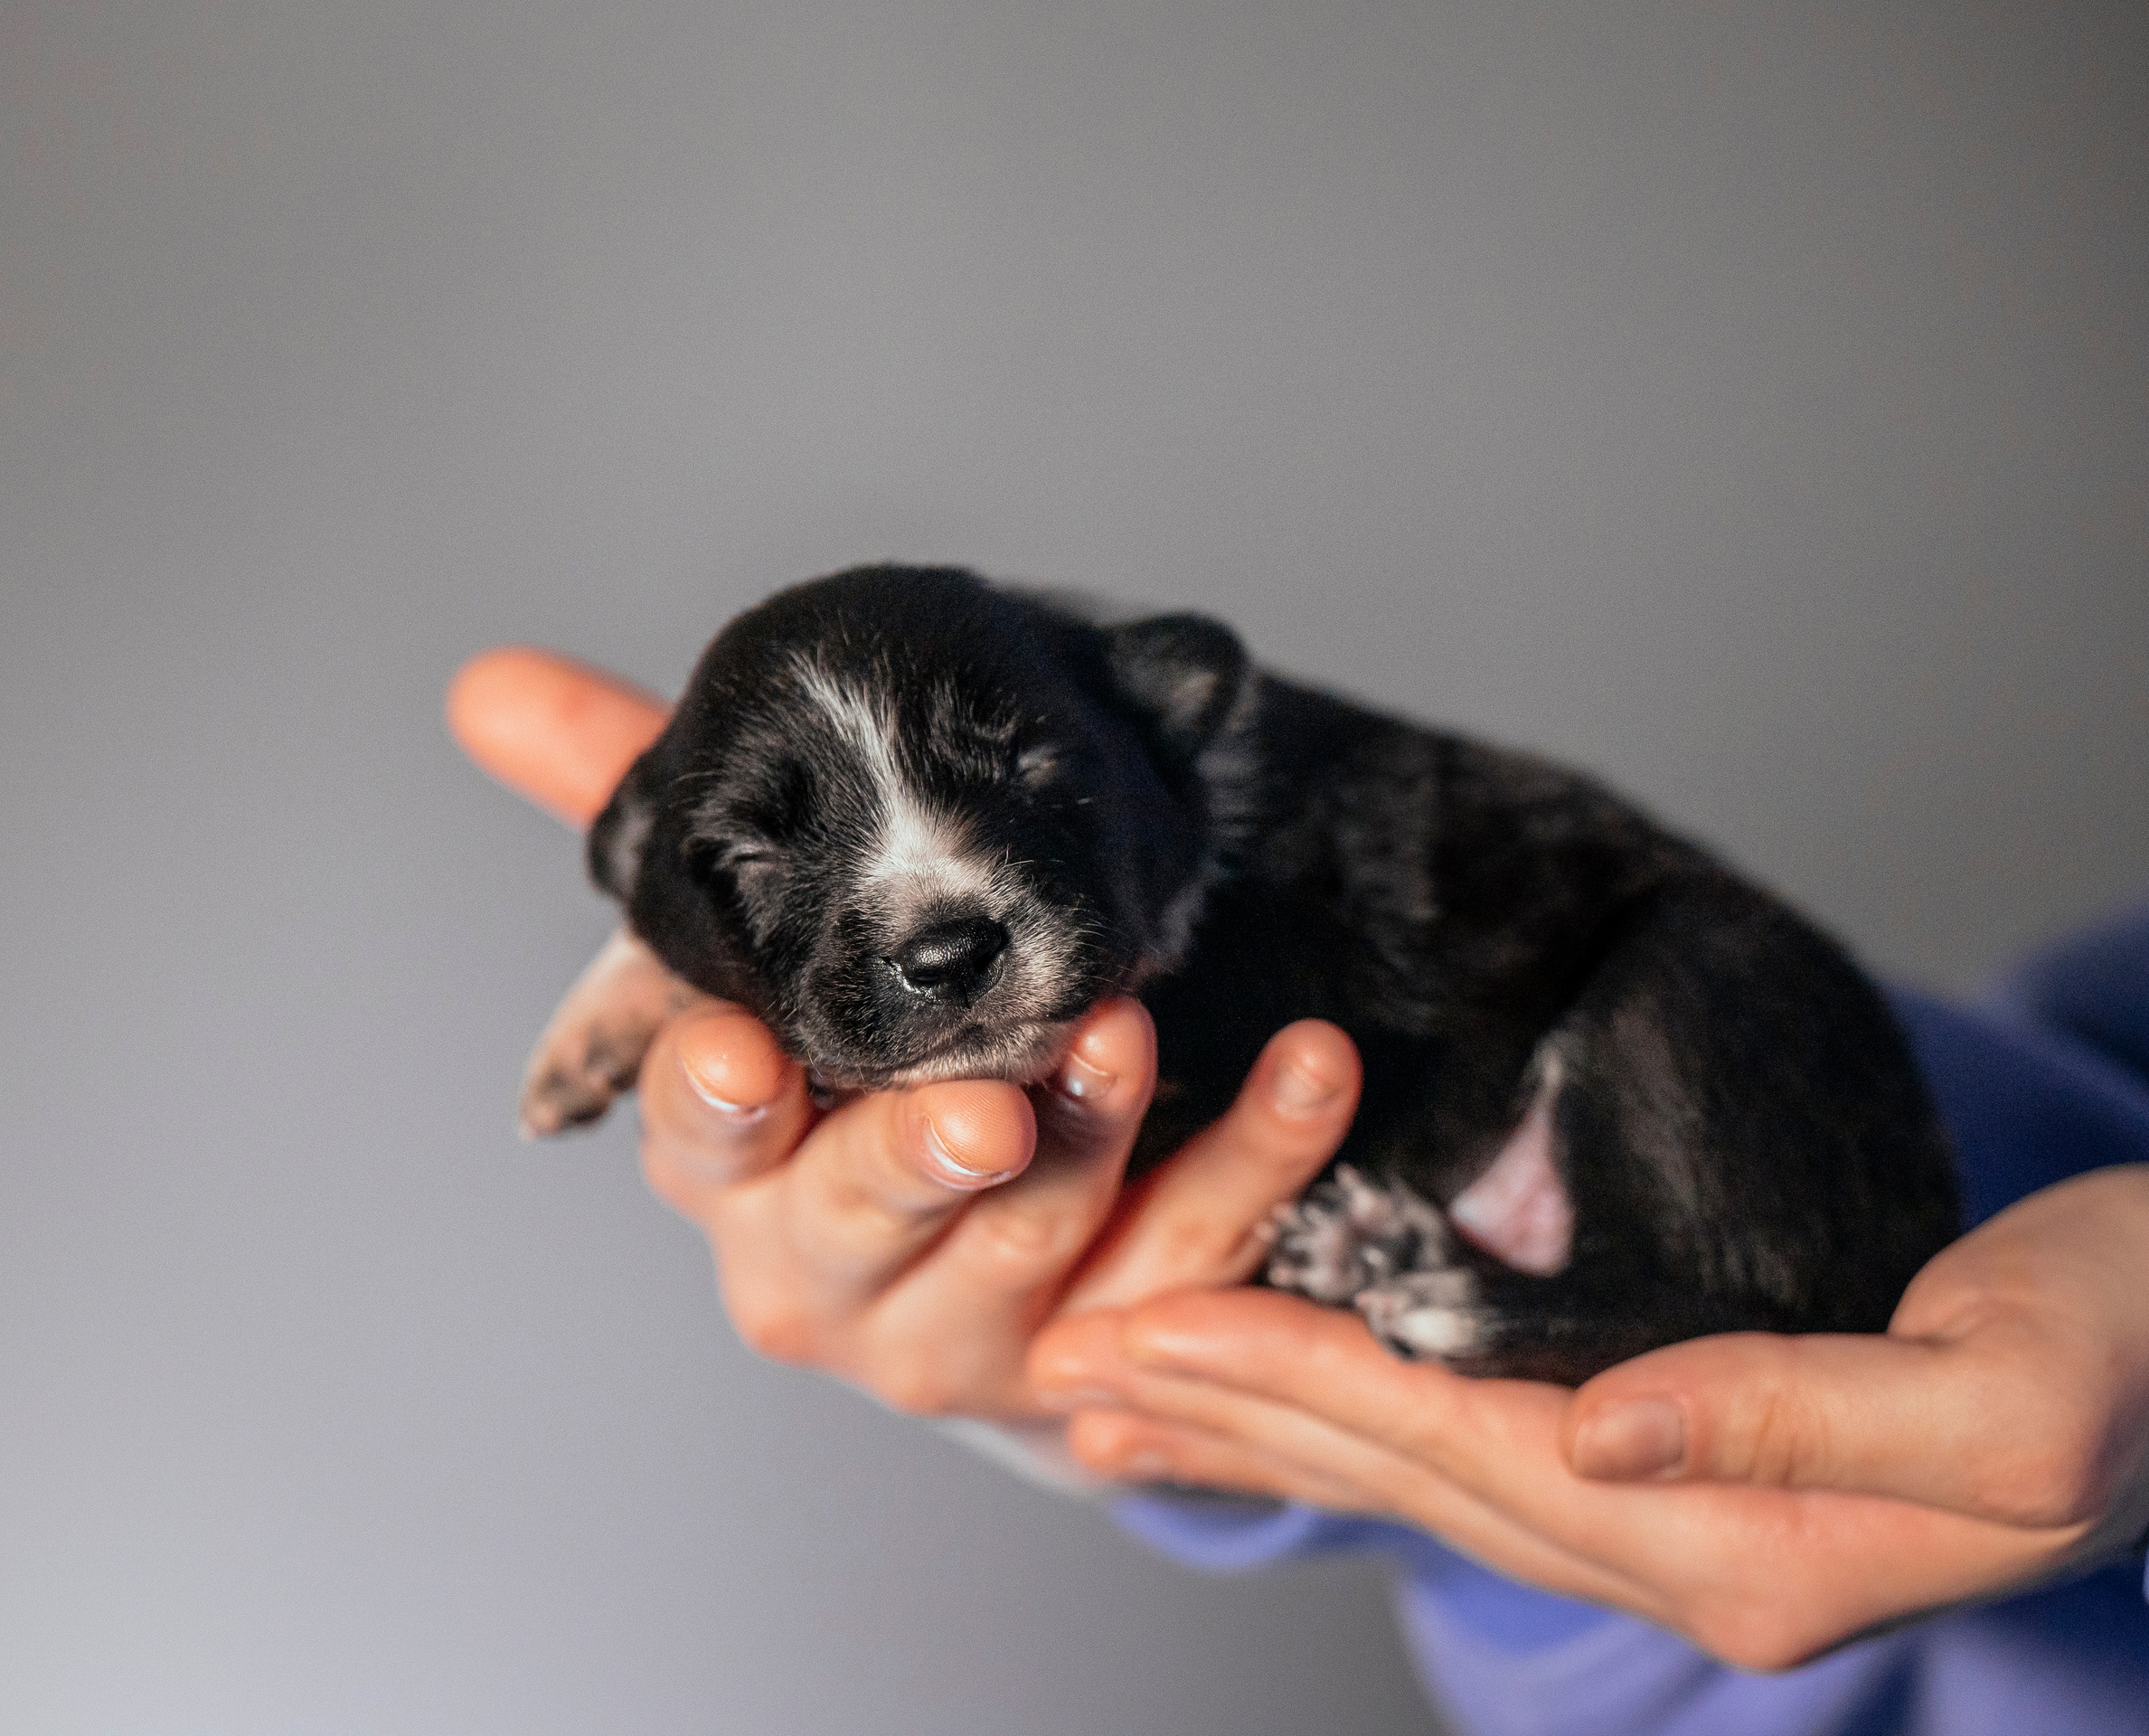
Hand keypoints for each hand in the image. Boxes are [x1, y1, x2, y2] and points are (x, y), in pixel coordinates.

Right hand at [449, 647, 1362, 1422]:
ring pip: (1034, 1243)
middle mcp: (828, 1267)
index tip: (735, 1054)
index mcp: (734, 1172)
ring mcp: (969, 1328)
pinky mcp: (1107, 1340)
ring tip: (1133, 1030)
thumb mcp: (755, 959)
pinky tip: (1308, 1069)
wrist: (991, 1280)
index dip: (715, 1106)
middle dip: (917, 1158)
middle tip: (976, 1103)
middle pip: (863, 1220)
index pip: (701, 1142)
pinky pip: (1195, 1255)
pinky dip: (1256, 1162)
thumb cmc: (852, 1093)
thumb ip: (642, 827)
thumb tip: (490, 685)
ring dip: (1092, 1138)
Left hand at [1031, 1165, 2148, 1667]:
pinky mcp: (1702, 1482)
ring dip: (1275, 1437)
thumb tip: (1595, 1433)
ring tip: (1135, 1411)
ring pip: (1429, 1481)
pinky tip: (1306, 1414)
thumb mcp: (2001, 1392)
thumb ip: (1789, 1415)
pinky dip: (1376, 1431)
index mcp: (1740, 1549)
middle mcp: (1693, 1565)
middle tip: (1076, 1369)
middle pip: (1410, 1477)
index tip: (1145, 1329)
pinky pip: (1492, 1462)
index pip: (1458, 1450)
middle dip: (1235, 1415)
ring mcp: (1695, 1541)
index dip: (1293, 1382)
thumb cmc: (2133, 1353)